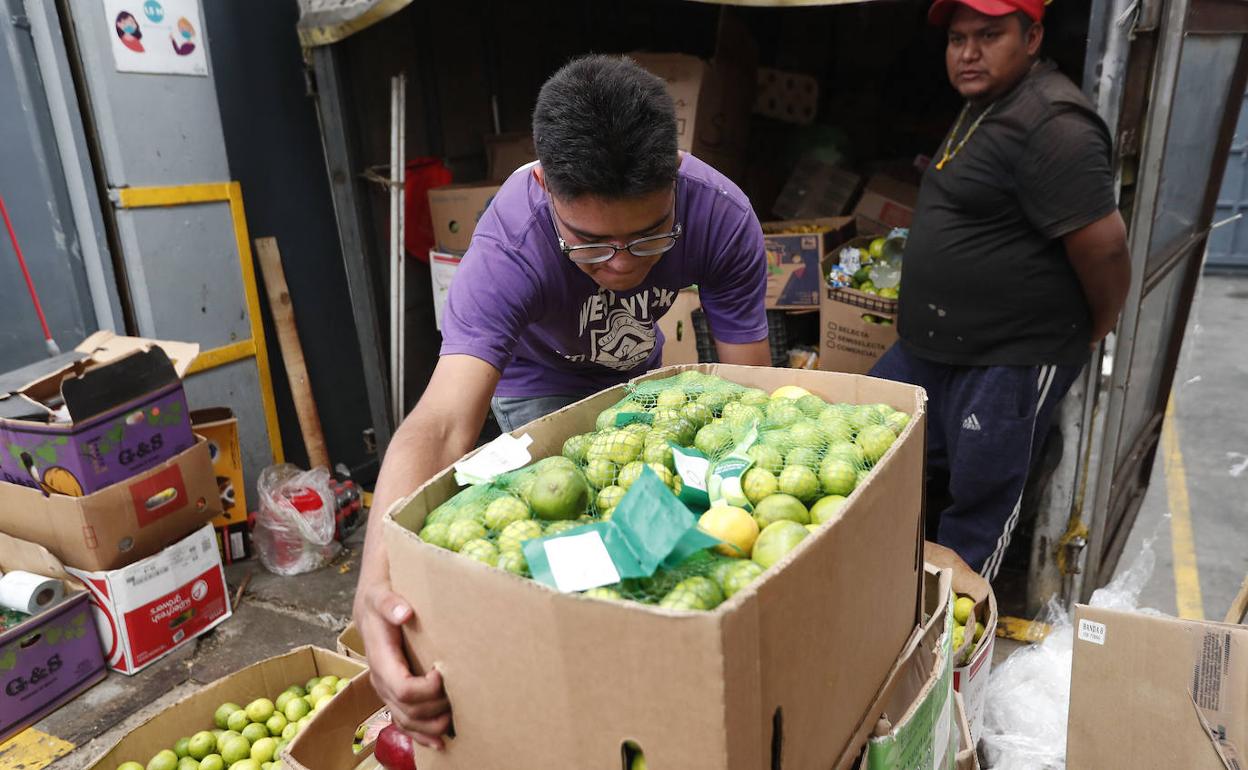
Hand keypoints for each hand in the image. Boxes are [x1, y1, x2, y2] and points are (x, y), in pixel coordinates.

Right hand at [356, 582, 451, 749]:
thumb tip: (403, 612)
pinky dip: (421, 734)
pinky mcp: (392, 692)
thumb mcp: (381, 593)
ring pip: (406, 721)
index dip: (428, 689)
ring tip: (454, 721)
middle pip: (408, 710)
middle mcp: (381, 680)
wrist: (369, 605)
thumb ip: (390, 603)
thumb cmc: (379, 597)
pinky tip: (438, 742)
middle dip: (436, 708)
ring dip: (431, 726)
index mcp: (380, 659)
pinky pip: (403, 721)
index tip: (444, 672)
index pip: (404, 688)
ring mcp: (385, 689)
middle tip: (458, 695)